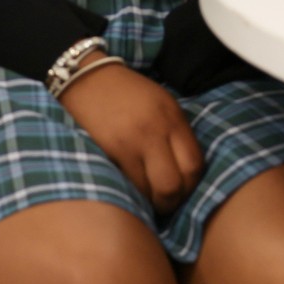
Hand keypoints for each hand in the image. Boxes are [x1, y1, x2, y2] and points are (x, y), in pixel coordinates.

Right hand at [58, 61, 203, 213]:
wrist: (89, 79)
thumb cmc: (129, 94)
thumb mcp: (163, 105)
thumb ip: (177, 135)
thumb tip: (188, 174)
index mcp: (173, 118)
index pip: (194, 165)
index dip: (191, 186)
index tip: (183, 191)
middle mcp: (154, 131)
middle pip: (173, 185)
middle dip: (171, 202)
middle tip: (165, 203)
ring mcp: (129, 143)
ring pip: (148, 191)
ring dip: (149, 201)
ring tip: (146, 199)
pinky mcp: (107, 152)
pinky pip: (126, 185)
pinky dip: (130, 193)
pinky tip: (129, 189)